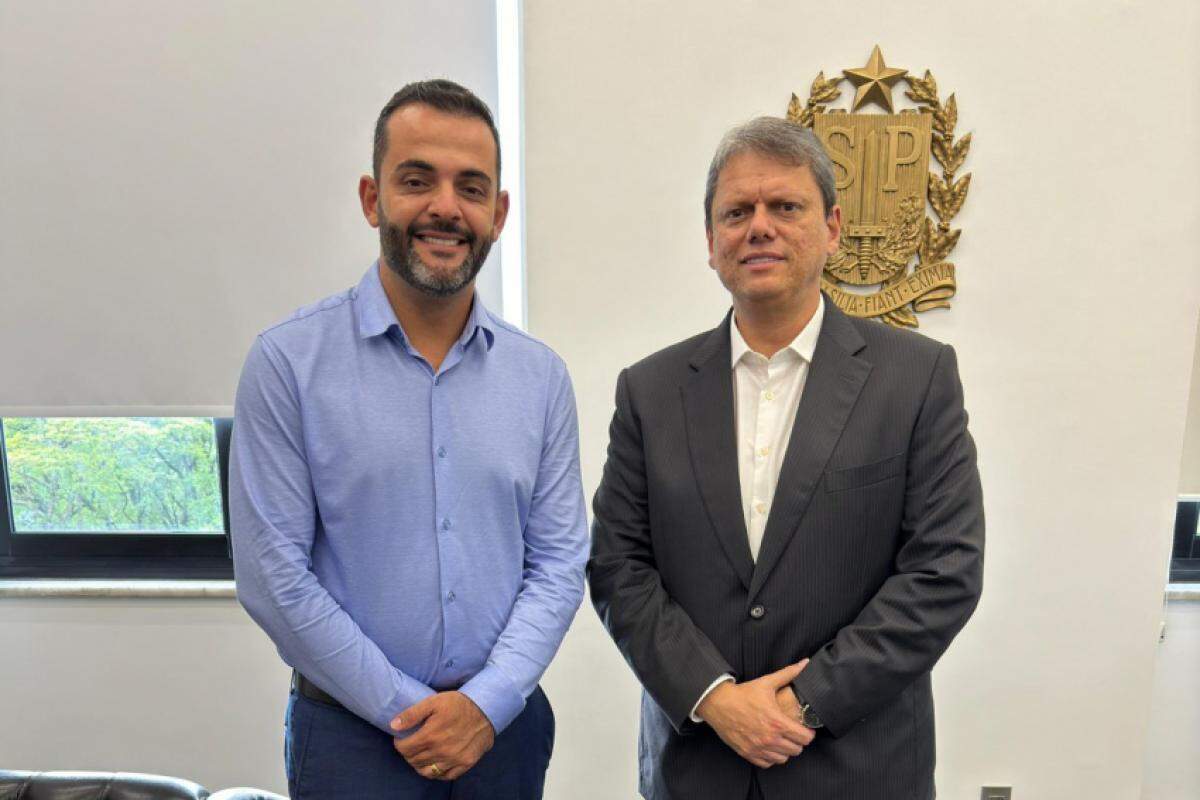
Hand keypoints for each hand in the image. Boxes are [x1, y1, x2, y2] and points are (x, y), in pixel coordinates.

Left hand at [390, 692, 495, 780]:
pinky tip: (435, 763)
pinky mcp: (464, 764)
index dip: (399, 743)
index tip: (402, 738)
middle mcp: (441, 751)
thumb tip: (393, 726)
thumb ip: (412, 713)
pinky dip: (436, 772)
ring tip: (420, 755)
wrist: (486, 710)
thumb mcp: (434, 701)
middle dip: (408, 753)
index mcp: (430, 735)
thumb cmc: (458, 704)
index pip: (404, 748)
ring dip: (419, 765)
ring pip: (426, 771)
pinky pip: (444, 776)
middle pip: (414, 760)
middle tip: (411, 745)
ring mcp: (453, 760)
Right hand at [696, 661, 814, 767]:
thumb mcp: (767, 682)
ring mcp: (758, 748)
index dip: (808, 733)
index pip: (805, 738)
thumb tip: (805, 663)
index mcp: (777, 722)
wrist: (718, 703)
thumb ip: (789, 674)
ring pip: (783, 759)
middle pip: (796, 750)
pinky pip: (767, 763)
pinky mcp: (747, 753)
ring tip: (782, 740)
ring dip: (785, 750)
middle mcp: (769, 739)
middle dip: (798, 741)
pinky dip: (771, 757)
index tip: (805, 729)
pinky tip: (769, 746)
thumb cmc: (744, 693)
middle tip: (794, 733)